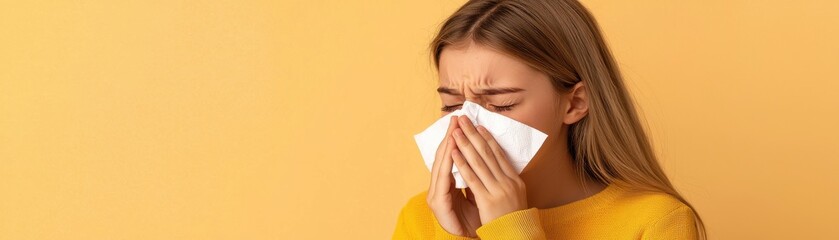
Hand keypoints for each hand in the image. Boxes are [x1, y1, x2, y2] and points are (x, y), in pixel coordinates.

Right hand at [427, 116, 480, 236]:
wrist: (471, 239)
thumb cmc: (476, 219)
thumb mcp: (476, 194)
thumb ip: (473, 178)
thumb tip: (481, 157)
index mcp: (446, 186)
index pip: (450, 157)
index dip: (455, 139)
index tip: (463, 122)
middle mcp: (438, 188)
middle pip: (444, 157)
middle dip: (450, 137)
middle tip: (457, 118)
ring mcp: (436, 195)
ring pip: (442, 165)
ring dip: (447, 146)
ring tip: (453, 129)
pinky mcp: (438, 203)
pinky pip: (444, 179)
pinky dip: (448, 164)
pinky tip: (451, 151)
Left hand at [451, 115, 527, 223]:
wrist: (516, 236)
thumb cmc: (512, 220)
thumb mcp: (513, 197)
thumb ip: (503, 182)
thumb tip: (493, 168)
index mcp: (515, 180)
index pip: (499, 154)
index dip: (488, 139)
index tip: (479, 126)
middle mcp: (508, 182)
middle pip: (488, 153)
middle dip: (474, 134)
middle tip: (464, 119)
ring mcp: (499, 190)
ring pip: (479, 162)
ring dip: (465, 144)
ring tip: (455, 131)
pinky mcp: (488, 200)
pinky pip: (473, 178)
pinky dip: (462, 164)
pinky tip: (454, 153)